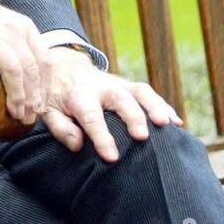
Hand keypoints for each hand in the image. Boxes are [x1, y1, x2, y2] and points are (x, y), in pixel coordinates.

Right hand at [0, 0, 49, 124]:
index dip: (43, 87)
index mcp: (24, 27)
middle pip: (29, 69)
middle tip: (26, 117)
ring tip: (13, 115)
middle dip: (31, 98)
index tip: (39, 107)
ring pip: (12, 71)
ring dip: (15, 97)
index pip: (43, 61)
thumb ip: (21, 47)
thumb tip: (34, 82)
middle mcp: (10, 30)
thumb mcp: (6, 26)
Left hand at [41, 48, 183, 161]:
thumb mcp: (46, 111)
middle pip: (121, 100)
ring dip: (155, 107)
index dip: (101, 137)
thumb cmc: (55, 95)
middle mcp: (101, 87)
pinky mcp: (129, 86)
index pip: (91, 117)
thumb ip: (61, 128)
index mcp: (78, 95)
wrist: (62, 65)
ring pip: (140, 92)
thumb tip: (78, 145)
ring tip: (167, 125)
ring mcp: (118, 84)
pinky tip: (176, 123)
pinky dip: (163, 106)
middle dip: (133, 117)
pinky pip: (149, 93)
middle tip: (142, 137)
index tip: (112, 157)